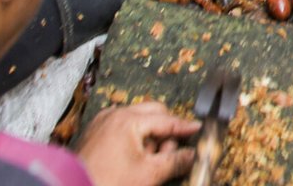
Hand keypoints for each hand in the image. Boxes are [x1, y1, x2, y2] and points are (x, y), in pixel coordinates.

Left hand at [75, 102, 198, 185]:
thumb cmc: (106, 183)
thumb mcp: (148, 174)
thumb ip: (175, 161)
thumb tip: (192, 155)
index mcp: (128, 120)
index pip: (166, 120)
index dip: (184, 127)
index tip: (197, 129)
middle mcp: (114, 115)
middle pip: (152, 114)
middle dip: (165, 132)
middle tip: (170, 153)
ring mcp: (102, 123)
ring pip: (137, 121)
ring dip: (149, 137)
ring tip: (149, 161)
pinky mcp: (95, 134)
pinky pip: (122, 128)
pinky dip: (133, 139)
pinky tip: (134, 159)